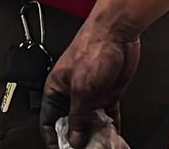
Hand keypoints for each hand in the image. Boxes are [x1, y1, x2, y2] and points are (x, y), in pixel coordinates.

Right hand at [39, 18, 140, 148]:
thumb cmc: (93, 48)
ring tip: (100, 146)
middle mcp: (72, 94)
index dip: (54, 139)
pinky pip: (108, 114)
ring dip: (95, 135)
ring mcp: (92, 93)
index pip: (49, 122)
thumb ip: (78, 116)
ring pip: (90, 122)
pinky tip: (114, 136)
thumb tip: (74, 139)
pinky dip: (111, 126)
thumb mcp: (82, 89)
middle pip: (71, 124)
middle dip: (77, 139)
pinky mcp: (108, 91)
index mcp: (56, 90)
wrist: (118, 30)